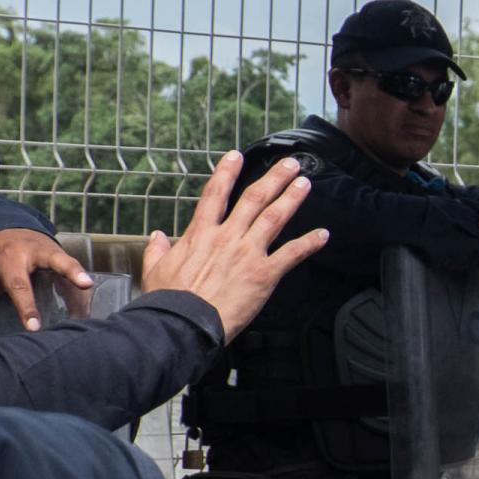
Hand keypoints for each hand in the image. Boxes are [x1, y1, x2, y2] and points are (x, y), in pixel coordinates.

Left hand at [0, 227, 93, 330]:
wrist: (1, 229)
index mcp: (9, 258)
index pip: (19, 285)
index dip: (27, 307)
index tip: (34, 328)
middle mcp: (33, 250)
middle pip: (55, 260)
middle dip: (70, 272)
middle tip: (85, 286)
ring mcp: (50, 249)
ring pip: (69, 260)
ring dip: (81, 272)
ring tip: (92, 286)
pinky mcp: (61, 253)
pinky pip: (73, 266)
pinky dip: (81, 280)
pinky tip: (89, 298)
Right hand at [139, 153, 329, 340]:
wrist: (183, 322)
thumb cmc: (168, 300)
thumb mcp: (155, 270)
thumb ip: (157, 250)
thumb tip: (157, 236)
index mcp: (200, 234)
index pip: (215, 195)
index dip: (226, 172)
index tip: (237, 155)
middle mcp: (227, 237)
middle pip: (254, 199)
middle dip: (274, 178)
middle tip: (291, 164)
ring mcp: (247, 253)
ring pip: (274, 217)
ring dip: (292, 198)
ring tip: (305, 184)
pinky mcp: (264, 274)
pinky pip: (292, 254)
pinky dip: (309, 243)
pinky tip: (323, 235)